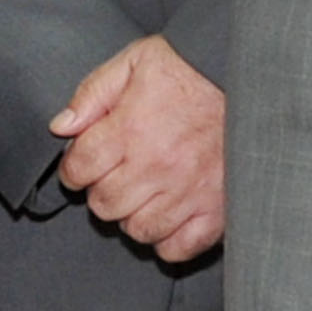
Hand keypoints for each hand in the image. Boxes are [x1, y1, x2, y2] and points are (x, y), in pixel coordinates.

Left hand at [54, 34, 224, 260]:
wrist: (250, 77)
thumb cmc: (188, 69)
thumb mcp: (133, 62)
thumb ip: (92, 94)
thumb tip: (61, 127)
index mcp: (132, 129)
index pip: (79, 169)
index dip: (74, 168)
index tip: (84, 163)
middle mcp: (157, 166)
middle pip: (104, 205)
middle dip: (102, 190)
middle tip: (116, 175)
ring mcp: (189, 193)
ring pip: (137, 231)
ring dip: (132, 216)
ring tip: (143, 194)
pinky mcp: (216, 210)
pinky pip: (178, 248)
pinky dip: (167, 240)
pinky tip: (168, 216)